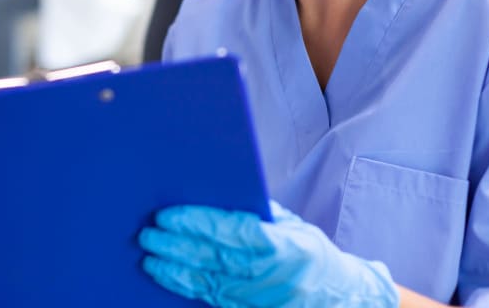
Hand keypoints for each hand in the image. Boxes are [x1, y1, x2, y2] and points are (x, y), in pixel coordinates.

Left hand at [139, 201, 398, 307]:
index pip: (230, 230)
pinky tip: (166, 276)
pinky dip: (185, 287)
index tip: (166, 215)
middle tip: (147, 234)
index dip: (196, 222)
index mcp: (283, 246)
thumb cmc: (312, 254)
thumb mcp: (294, 226)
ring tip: (149, 256)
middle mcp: (270, 276)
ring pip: (206, 282)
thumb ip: (258, 212)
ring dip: (172, 269)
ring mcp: (258, 300)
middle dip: (174, 245)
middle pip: (211, 258)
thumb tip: (214, 193)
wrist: (341, 299)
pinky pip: (210, 299)